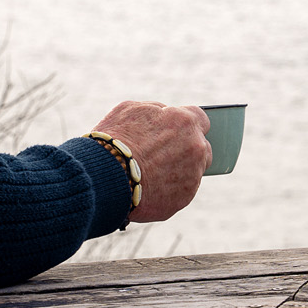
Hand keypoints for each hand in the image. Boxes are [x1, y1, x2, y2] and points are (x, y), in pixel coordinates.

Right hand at [91, 102, 210, 222]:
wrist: (105, 177)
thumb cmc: (115, 140)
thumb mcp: (131, 110)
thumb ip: (156, 110)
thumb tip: (165, 113)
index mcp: (184, 121)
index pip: (201, 119)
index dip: (188, 125)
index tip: (180, 131)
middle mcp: (195, 147)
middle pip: (202, 147)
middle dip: (189, 149)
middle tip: (167, 155)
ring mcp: (193, 174)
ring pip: (194, 171)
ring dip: (180, 170)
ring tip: (155, 174)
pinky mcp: (185, 197)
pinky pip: (183, 190)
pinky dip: (170, 189)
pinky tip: (151, 188)